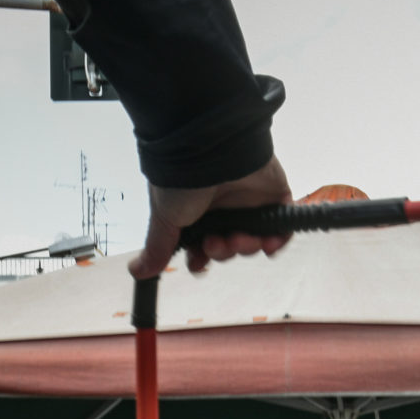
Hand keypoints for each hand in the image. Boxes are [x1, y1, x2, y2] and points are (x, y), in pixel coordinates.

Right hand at [135, 157, 293, 277]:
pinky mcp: (272, 196)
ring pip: (252, 241)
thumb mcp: (164, 217)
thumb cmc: (182, 173)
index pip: (202, 247)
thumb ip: (157, 248)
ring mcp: (248, 202)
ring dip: (245, 247)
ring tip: (238, 238)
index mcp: (195, 211)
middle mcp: (221, 207)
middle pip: (227, 247)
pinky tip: (267, 242)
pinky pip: (281, 228)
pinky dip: (276, 240)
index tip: (199, 263)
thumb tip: (138, 271)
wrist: (209, 147)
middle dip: (222, 252)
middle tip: (216, 243)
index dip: (202, 259)